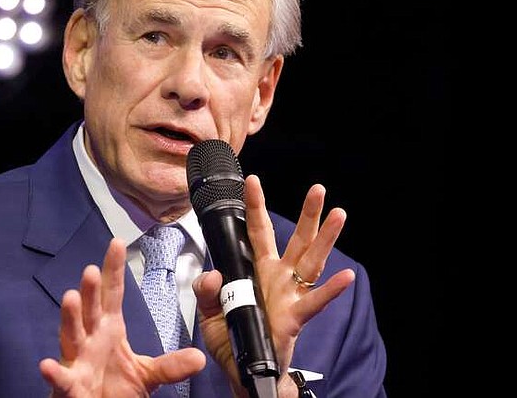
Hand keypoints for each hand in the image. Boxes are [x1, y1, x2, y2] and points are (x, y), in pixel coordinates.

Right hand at [39, 238, 206, 396]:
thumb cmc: (116, 389)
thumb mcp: (148, 374)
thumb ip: (171, 365)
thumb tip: (200, 357)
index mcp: (109, 329)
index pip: (112, 294)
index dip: (113, 269)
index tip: (117, 243)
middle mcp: (90, 339)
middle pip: (90, 310)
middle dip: (89, 291)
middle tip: (90, 270)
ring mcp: (77, 360)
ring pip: (71, 335)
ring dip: (70, 318)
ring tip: (70, 297)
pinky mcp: (69, 385)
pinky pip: (62, 379)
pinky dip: (54, 372)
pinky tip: (47, 364)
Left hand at [193, 176, 354, 396]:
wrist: (242, 371)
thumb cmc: (231, 337)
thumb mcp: (209, 310)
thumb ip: (206, 290)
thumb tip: (212, 274)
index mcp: (257, 269)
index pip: (257, 231)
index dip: (255, 206)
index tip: (253, 180)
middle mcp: (278, 277)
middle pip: (296, 239)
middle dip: (307, 214)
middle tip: (318, 189)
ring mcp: (290, 295)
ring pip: (311, 261)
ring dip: (325, 239)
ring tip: (338, 215)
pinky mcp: (295, 318)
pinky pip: (314, 301)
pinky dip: (331, 290)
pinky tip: (345, 276)